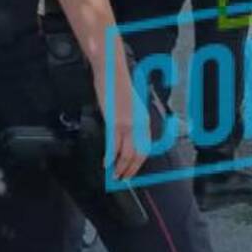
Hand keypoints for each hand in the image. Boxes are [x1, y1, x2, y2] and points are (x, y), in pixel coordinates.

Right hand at [95, 49, 148, 180]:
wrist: (112, 73)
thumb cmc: (118, 89)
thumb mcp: (129, 108)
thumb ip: (130, 122)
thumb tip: (125, 138)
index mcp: (144, 120)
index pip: (145, 147)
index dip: (139, 162)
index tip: (132, 170)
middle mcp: (139, 124)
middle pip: (138, 154)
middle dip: (131, 169)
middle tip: (123, 178)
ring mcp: (128, 124)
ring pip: (127, 153)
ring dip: (121, 167)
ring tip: (114, 175)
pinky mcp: (115, 122)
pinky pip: (114, 144)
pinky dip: (110, 157)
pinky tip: (106, 164)